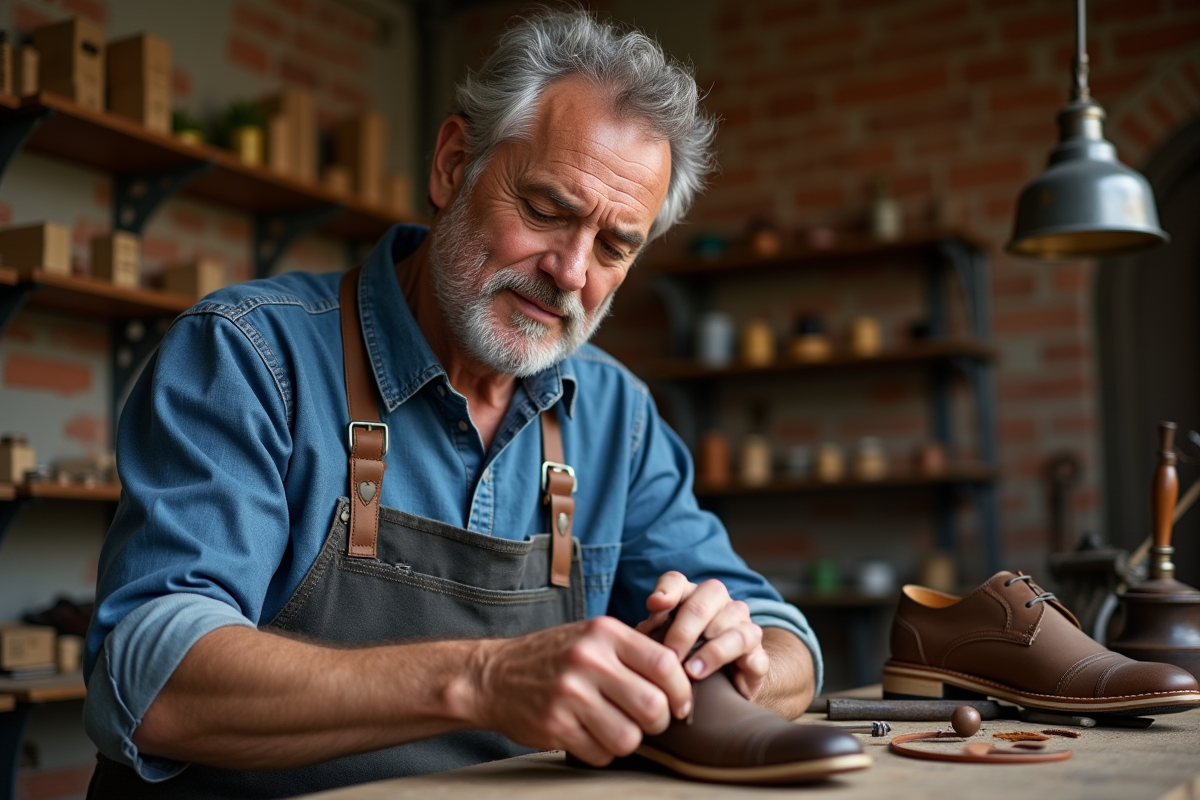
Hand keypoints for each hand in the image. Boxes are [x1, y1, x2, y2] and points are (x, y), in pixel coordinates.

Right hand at [470, 617, 692, 765]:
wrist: (494, 675)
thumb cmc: (554, 656)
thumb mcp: (592, 636)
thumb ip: (633, 651)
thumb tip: (684, 678)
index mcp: (604, 632)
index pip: (665, 664)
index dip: (681, 690)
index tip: (679, 704)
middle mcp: (588, 660)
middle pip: (652, 706)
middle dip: (658, 722)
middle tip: (648, 721)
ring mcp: (569, 694)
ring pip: (629, 738)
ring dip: (629, 740)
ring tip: (615, 728)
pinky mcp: (554, 726)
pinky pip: (600, 754)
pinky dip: (602, 752)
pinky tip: (589, 736)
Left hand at [636, 572, 769, 699]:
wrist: (716, 697)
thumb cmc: (679, 666)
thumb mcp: (658, 650)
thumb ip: (650, 635)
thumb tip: (646, 629)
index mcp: (691, 598)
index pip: (677, 581)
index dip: (666, 590)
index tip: (652, 605)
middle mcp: (722, 605)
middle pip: (709, 597)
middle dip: (685, 628)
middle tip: (670, 655)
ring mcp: (744, 628)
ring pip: (735, 622)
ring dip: (712, 648)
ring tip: (691, 671)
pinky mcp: (759, 658)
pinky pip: (756, 654)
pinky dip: (739, 663)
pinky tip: (723, 677)